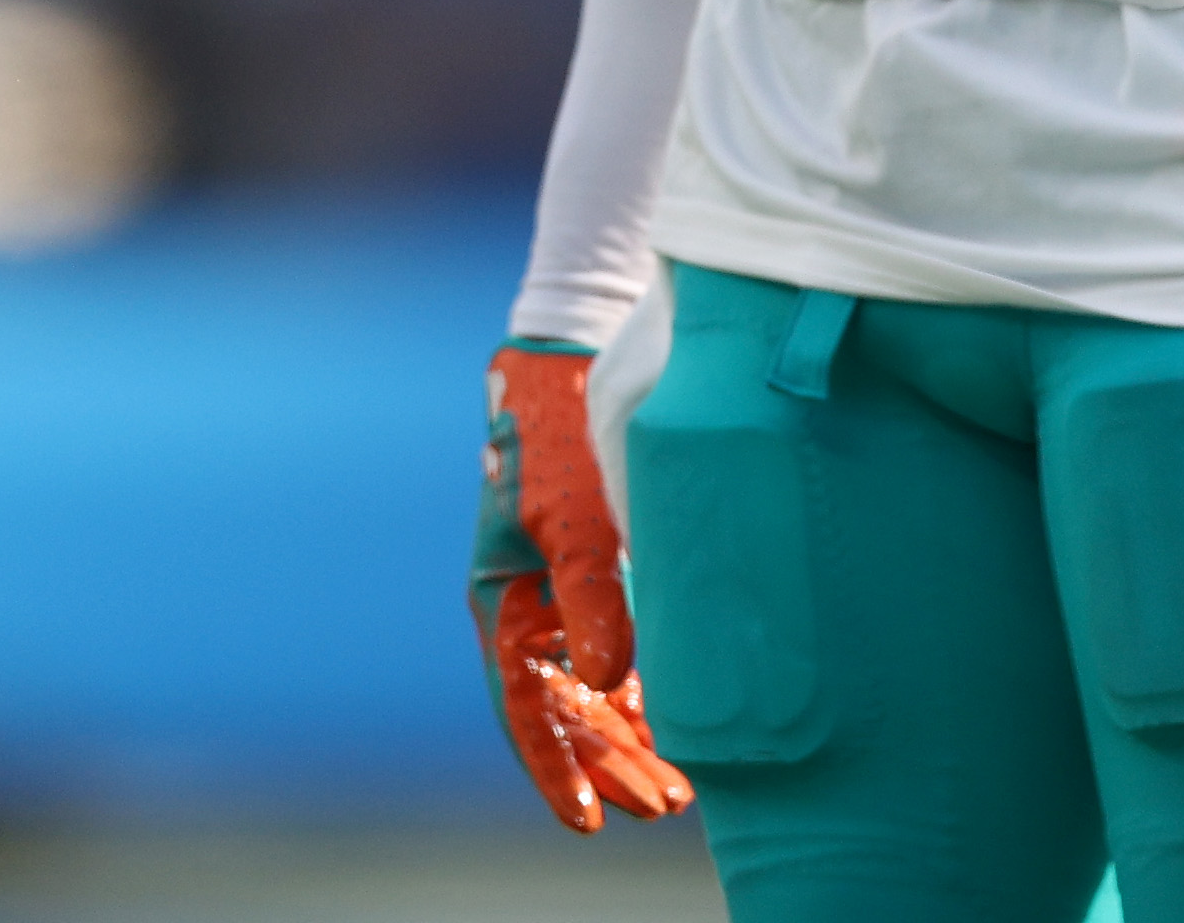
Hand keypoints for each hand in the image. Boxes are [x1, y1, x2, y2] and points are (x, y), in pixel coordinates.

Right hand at [471, 342, 691, 833]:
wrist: (568, 361)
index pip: (526, 707)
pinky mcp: (597, 572)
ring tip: (680, 787)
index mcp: (503, 602)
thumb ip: (592, 598)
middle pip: (566, 710)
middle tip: (666, 807)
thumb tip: (611, 684)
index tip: (592, 822)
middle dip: (611, 763)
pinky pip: (615, 654)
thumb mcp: (572, 518)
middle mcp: (529, 609)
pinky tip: (674, 722)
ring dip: (630, 737)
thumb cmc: (558, 435)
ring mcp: (562, 593)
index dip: (556, 768)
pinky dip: (642, 693)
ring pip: (593, 690)